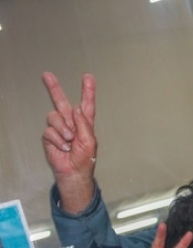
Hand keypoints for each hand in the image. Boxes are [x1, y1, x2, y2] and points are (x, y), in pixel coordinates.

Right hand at [41, 72, 98, 214]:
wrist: (73, 171)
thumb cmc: (85, 158)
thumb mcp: (90, 141)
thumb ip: (84, 124)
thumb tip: (76, 108)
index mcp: (85, 122)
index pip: (86, 104)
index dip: (87, 91)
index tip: (88, 77)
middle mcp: (71, 122)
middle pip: (61, 102)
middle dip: (54, 88)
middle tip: (46, 75)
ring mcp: (59, 128)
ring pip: (54, 117)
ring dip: (63, 130)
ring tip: (69, 141)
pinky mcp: (50, 136)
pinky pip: (50, 131)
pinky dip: (57, 140)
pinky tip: (63, 147)